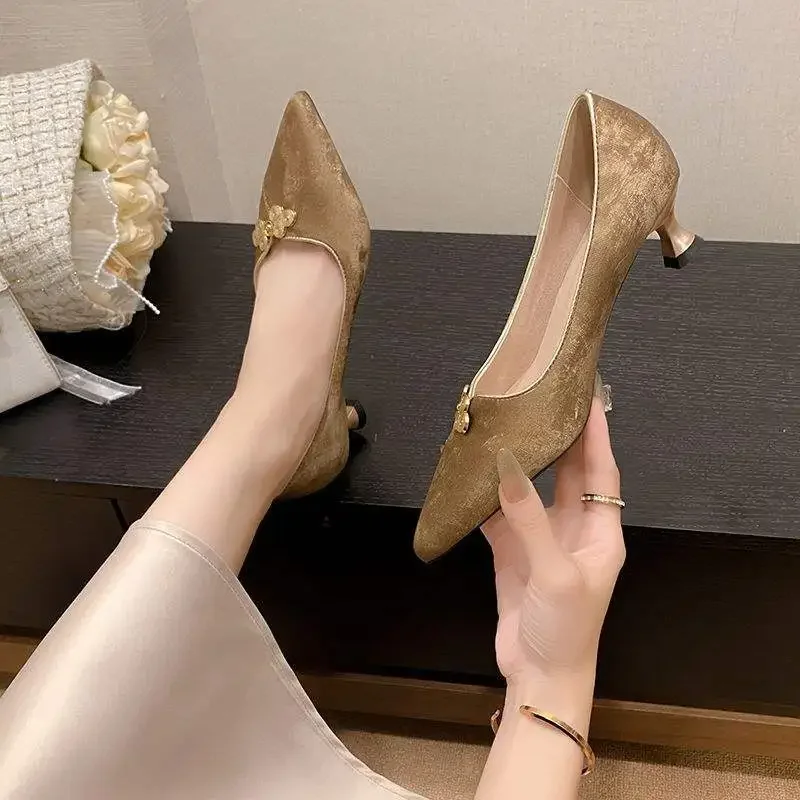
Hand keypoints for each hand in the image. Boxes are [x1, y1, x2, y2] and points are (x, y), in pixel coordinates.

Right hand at [482, 397, 624, 689]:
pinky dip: (488, 496)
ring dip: (519, 463)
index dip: (596, 434)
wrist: (540, 676)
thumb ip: (530, 518)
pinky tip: (474, 475)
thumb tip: (507, 465)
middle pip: (568, 473)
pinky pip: (501, 515)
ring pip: (531, 490)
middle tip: (543, 400)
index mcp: (600, 533)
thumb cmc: (565, 629)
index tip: (589, 397)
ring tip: (505, 428)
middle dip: (559, 438)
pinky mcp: (514, 553)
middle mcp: (574, 530)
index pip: (602, 471)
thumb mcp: (554, 571)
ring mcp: (542, 541)